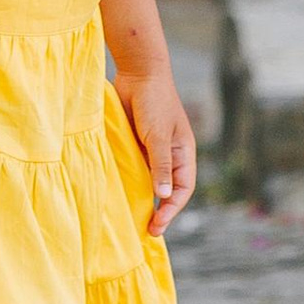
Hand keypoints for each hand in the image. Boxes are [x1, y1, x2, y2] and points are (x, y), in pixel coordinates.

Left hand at [118, 66, 196, 235]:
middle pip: (167, 190)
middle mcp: (170, 155)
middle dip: (160, 211)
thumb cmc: (154, 102)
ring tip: (133, 219)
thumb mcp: (158, 136)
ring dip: (144, 198)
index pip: (182, 190)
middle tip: (147, 230)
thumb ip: (160, 166)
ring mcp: (152, 150)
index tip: (158, 226)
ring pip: (150, 181)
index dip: (172, 210)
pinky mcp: (136, 144)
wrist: (138, 72)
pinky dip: (131, 182)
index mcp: (183, 153)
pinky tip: (120, 193)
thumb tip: (163, 197)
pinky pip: (135, 168)